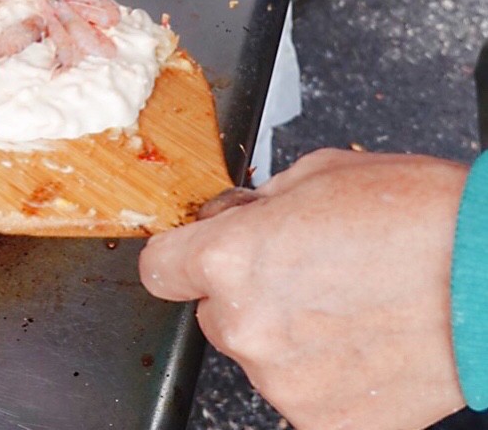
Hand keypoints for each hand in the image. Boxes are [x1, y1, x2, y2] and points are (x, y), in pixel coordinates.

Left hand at [139, 148, 468, 429]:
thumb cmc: (420, 217)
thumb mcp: (315, 176)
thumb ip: (256, 208)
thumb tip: (231, 221)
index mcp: (229, 258)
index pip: (160, 269)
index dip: (181, 258)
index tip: (197, 258)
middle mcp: (245, 325)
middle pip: (216, 315)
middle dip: (251, 296)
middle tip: (312, 276)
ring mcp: (284, 381)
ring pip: (262, 356)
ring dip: (291, 337)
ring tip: (354, 308)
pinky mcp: (327, 423)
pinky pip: (305, 397)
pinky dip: (328, 377)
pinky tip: (367, 344)